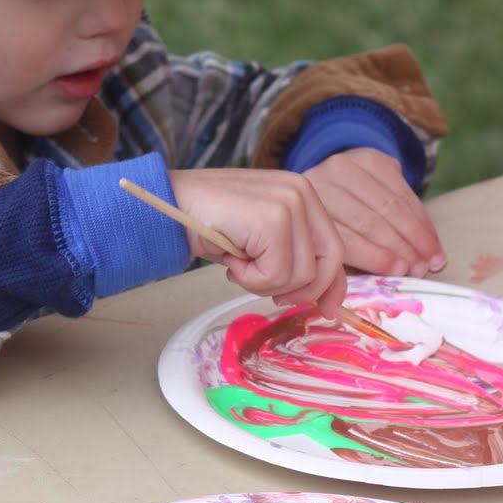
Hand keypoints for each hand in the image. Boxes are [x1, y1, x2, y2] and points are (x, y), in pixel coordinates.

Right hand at [169, 167, 346, 315]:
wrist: (167, 207)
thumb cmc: (209, 225)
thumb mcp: (260, 240)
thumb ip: (291, 256)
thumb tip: (322, 298)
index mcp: (302, 194)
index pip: (335, 248)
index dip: (333, 285)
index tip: (327, 310)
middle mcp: (301, 192)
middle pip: (326, 264)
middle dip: (299, 291)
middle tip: (267, 291)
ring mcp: (289, 202)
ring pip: (300, 275)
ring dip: (263, 283)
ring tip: (237, 263)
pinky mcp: (273, 218)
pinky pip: (276, 274)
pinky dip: (250, 278)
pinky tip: (230, 259)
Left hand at [302, 148, 446, 277]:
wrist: (331, 182)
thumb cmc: (332, 227)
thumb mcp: (330, 247)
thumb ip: (344, 268)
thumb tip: (360, 293)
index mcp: (307, 215)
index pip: (346, 239)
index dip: (377, 257)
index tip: (403, 272)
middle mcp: (320, 184)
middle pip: (369, 221)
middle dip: (402, 248)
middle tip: (423, 268)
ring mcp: (344, 166)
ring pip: (390, 205)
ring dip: (417, 234)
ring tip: (433, 256)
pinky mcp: (368, 157)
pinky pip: (401, 188)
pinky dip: (420, 215)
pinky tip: (431, 236)